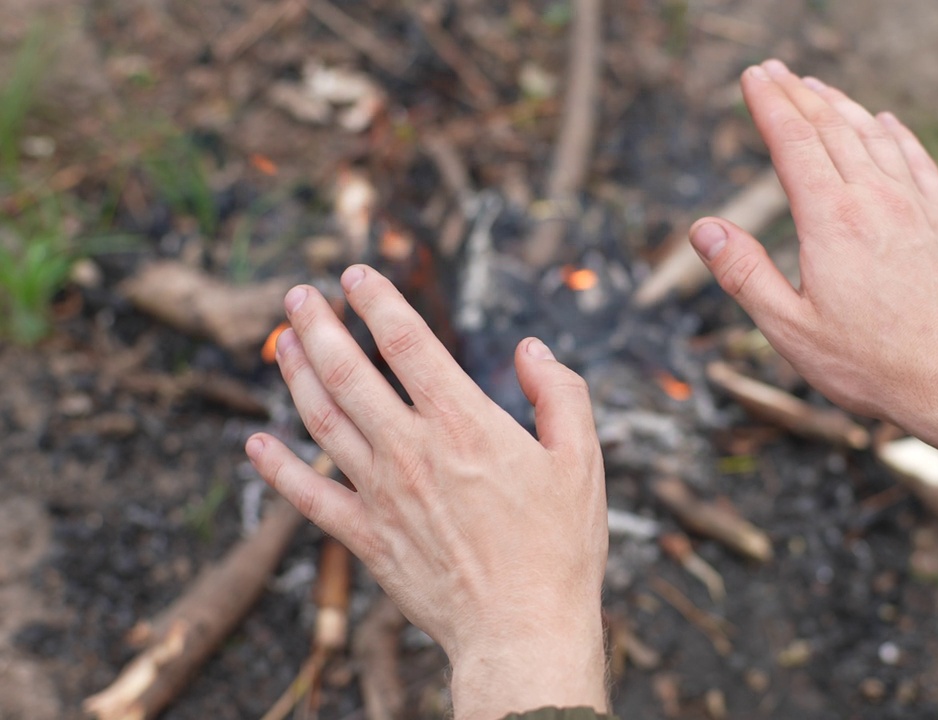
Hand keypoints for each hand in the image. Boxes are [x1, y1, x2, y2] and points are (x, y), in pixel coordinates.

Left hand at [245, 265, 608, 718]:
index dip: (377, 301)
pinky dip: (277, 469)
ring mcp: (382, 494)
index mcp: (465, 423)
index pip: (407, 341)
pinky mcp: (367, 538)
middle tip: (298, 295)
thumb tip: (530, 347)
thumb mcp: (582, 459)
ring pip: (322, 421)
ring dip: (295, 377)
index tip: (355, 274)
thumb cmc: (560, 546)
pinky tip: (257, 444)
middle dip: (318, 326)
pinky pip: (309, 497)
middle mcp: (411, 449)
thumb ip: (560, 393)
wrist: (523, 629)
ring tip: (280, 343)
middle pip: (348, 371)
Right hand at [691, 59, 937, 423]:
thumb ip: (744, 274)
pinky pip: (916, 160)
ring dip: (841, 106)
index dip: (769, 105)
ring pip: (873, 136)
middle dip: (797, 94)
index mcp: (830, 220)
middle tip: (774, 70)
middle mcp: (874, 199)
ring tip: (818, 87)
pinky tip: (887, 122)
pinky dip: (896, 134)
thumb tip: (704, 229)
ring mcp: (913, 206)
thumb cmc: (867, 362)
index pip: (792, 143)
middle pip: (830, 128)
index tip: (752, 78)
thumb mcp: (789, 328)